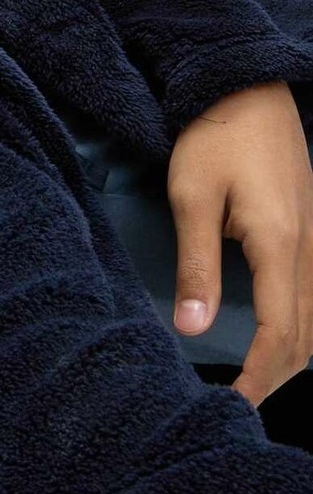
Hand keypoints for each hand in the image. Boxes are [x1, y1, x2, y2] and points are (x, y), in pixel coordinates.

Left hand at [168, 80, 312, 406]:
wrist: (247, 85)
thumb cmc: (214, 135)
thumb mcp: (192, 196)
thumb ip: (195, 265)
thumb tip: (192, 329)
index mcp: (281, 245)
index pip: (281, 335)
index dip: (260, 379)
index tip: (233, 408)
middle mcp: (309, 248)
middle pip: (308, 337)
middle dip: (277, 377)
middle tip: (239, 405)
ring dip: (290, 355)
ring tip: (253, 380)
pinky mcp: (307, 229)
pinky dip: (297, 328)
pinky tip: (273, 336)